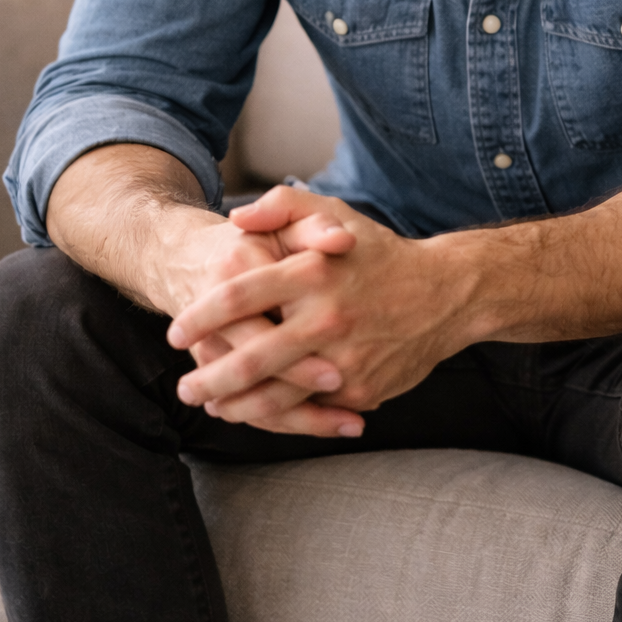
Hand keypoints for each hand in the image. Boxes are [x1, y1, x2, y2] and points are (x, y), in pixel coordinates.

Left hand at [174, 206, 366, 435]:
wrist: (446, 294)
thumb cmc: (379, 253)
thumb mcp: (334, 214)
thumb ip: (282, 206)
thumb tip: (236, 219)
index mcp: (313, 272)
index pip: (238, 298)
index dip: (199, 319)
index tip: (175, 333)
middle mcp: (327, 317)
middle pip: (249, 359)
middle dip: (208, 378)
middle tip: (183, 388)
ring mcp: (345, 358)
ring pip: (275, 396)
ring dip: (236, 406)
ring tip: (213, 405)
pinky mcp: (360, 388)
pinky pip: (310, 408)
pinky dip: (278, 415)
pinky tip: (256, 413)